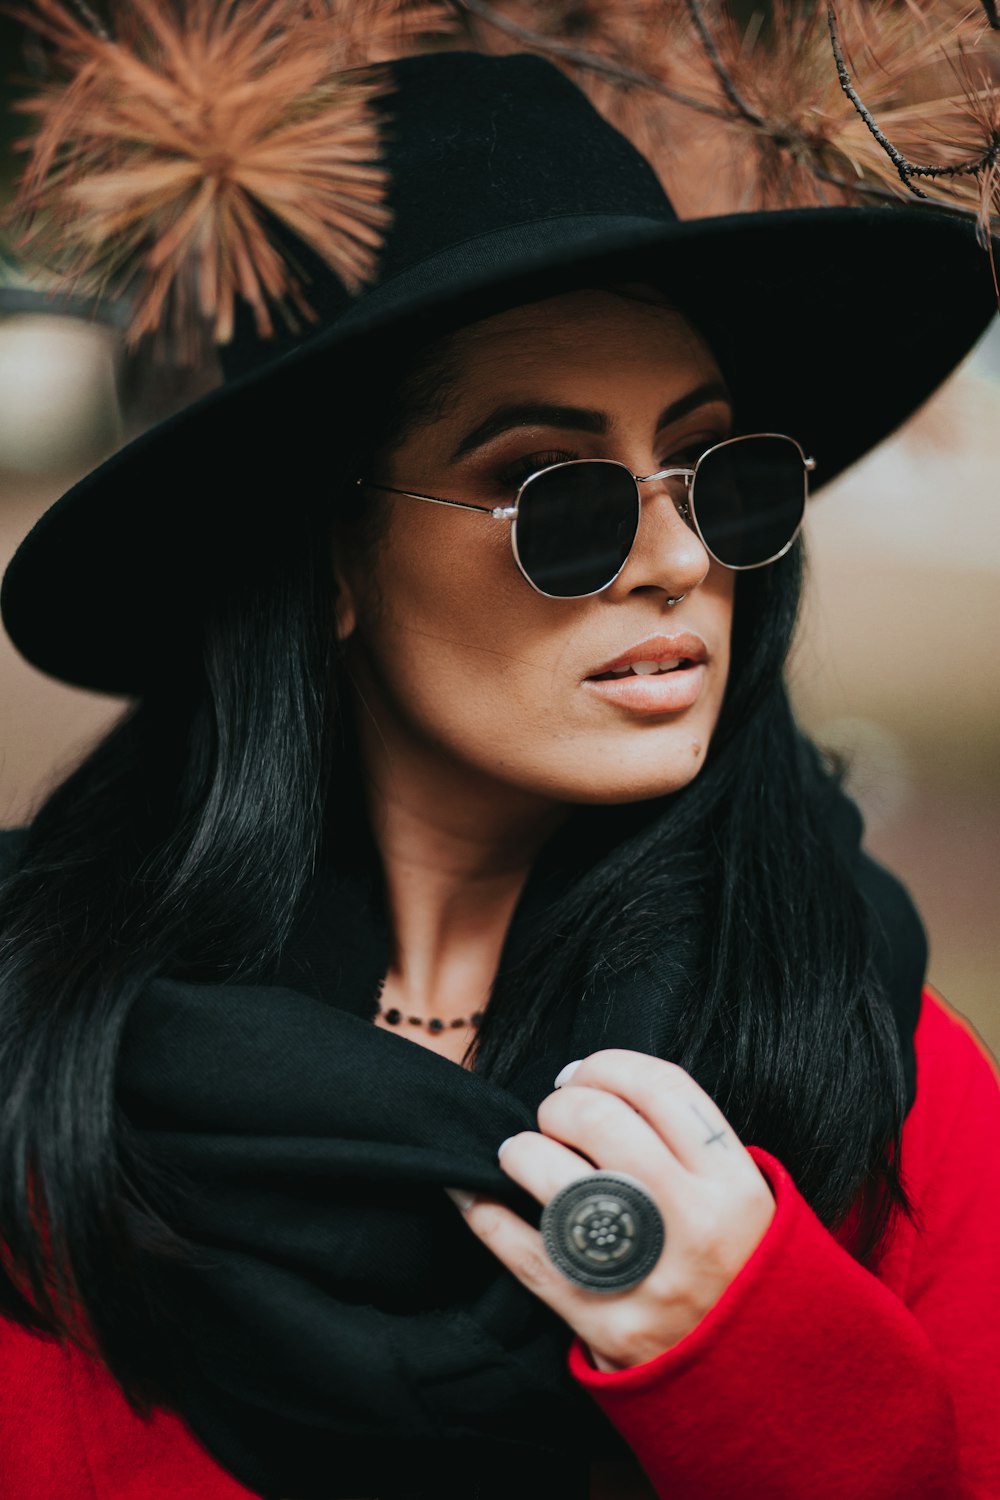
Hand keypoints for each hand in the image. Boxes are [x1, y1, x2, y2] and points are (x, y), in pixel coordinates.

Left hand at [444, 1049, 775, 1371]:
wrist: (756, 1383)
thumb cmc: (739, 1274)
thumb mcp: (745, 1201)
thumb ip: (690, 1144)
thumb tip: (599, 1087)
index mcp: (731, 1182)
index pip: (659, 1087)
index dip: (607, 1066)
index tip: (582, 1075)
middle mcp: (690, 1220)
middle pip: (599, 1120)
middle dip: (559, 1106)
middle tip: (553, 1119)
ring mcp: (644, 1272)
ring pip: (555, 1178)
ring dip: (521, 1151)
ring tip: (520, 1155)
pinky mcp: (601, 1320)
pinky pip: (522, 1252)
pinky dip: (482, 1212)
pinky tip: (469, 1192)